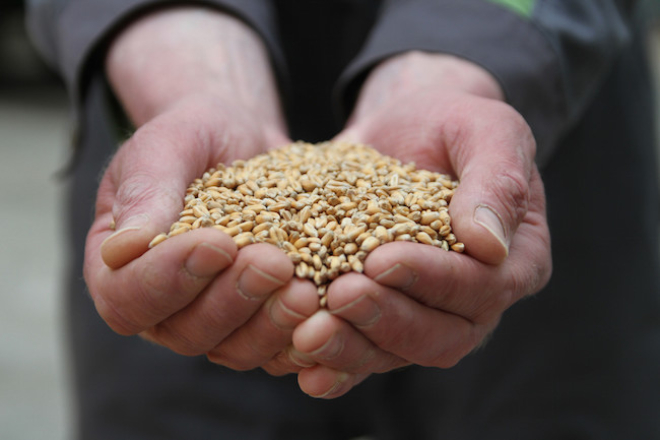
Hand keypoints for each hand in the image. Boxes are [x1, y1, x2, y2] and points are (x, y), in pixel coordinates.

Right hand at [83, 7, 319, 373]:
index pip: (128, 296)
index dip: (169, 279)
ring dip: (270, 325)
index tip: (216, 242)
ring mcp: (213, 316)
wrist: (242, 138)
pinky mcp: (258, 317)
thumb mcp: (167, 146)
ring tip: (305, 291)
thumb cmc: (195, 136)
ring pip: (233, 348)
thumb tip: (123, 250)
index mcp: (121, 268)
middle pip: (186, 332)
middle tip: (273, 263)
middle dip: (232, 301)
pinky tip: (327, 306)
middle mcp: (164, 304)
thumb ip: (146, 190)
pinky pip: (276, 345)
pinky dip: (299, 334)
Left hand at [288, 52, 551, 397]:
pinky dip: (336, 366)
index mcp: (514, 261)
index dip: (432, 279)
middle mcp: (475, 301)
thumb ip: (497, 179)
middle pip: (440, 335)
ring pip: (397, 353)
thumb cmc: (451, 122)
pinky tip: (304, 369)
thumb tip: (490, 244)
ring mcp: (427, 314)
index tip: (381, 258)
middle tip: (339, 296)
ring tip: (309, 335)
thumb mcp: (486, 129)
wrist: (405, 128)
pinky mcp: (384, 314)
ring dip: (353, 350)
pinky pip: (365, 353)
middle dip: (387, 319)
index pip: (480, 286)